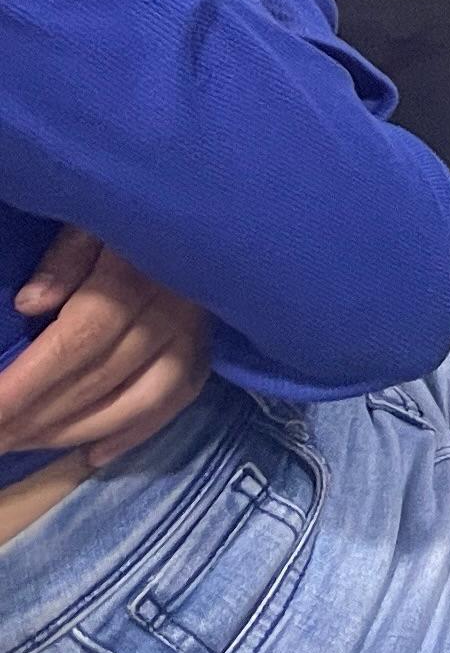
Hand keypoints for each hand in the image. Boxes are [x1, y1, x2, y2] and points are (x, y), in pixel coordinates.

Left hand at [0, 232, 213, 472]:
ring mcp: (196, 331)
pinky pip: (177, 399)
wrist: (219, 197)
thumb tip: (31, 304)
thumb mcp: (93, 215)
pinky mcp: (209, 345)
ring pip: (137, 398)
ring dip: (77, 430)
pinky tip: (94, 455)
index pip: (77, 340)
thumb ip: (65, 256)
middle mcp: (172, 309)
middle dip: (38, 416)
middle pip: (100, 376)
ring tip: (27, 444)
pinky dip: (136, 432)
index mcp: (136, 272)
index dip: (28, 384)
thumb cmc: (134, 208)